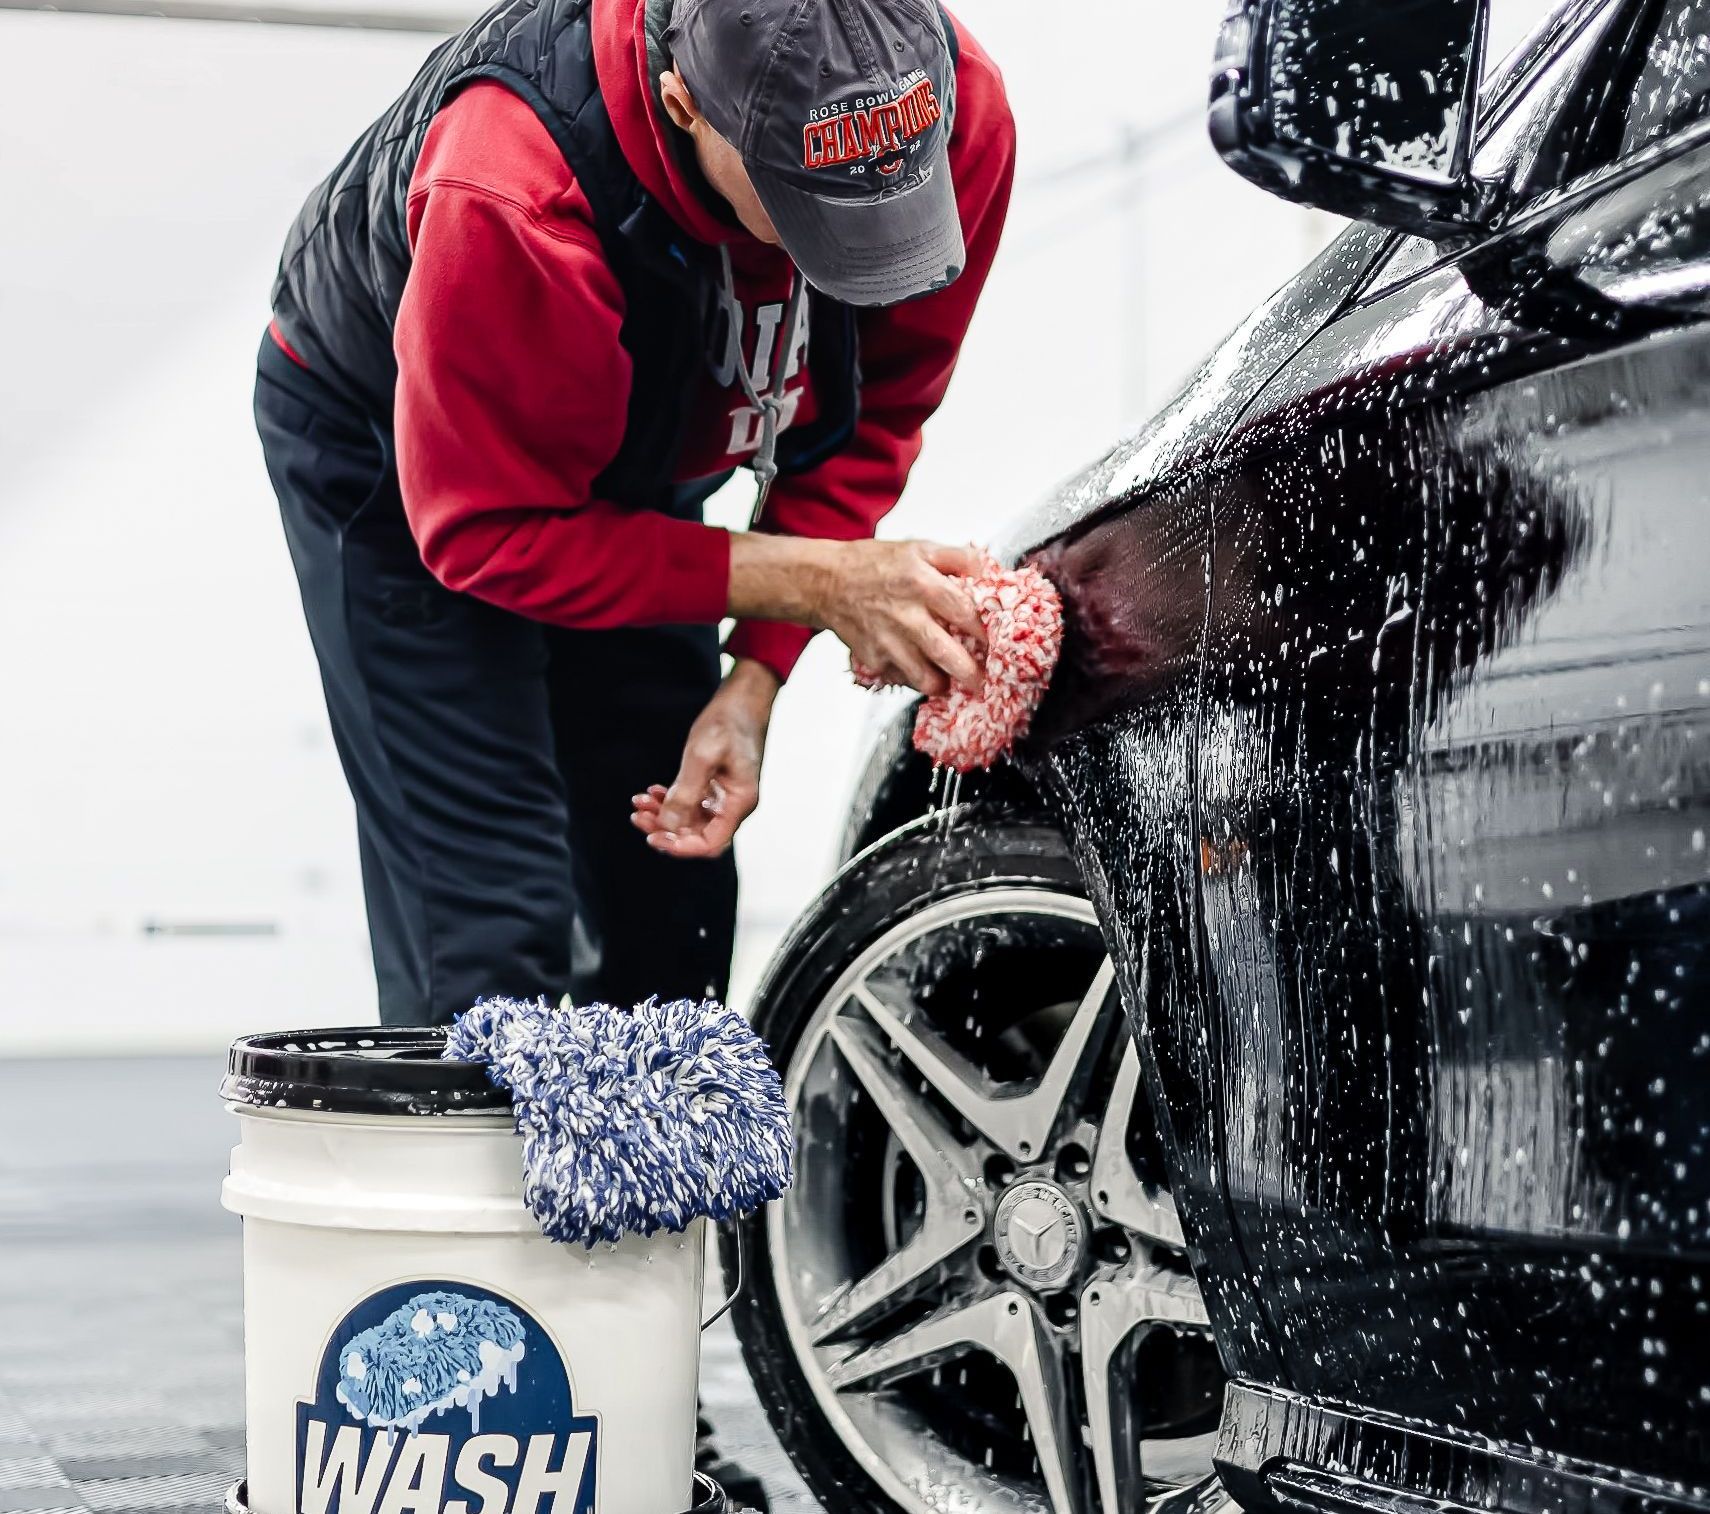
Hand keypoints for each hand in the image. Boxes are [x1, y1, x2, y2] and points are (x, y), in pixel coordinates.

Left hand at [630, 658, 777, 859]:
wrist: (743, 698)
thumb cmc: (728, 722)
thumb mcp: (702, 756)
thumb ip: (686, 793)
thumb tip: (669, 826)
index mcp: (740, 802)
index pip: (710, 843)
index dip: (681, 846)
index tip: (653, 837)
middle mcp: (736, 804)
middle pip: (698, 834)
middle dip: (666, 829)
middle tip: (637, 817)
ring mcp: (726, 796)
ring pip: (692, 820)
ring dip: (664, 815)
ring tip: (640, 802)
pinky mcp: (718, 785)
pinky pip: (692, 803)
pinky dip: (671, 801)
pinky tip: (653, 792)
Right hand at [814, 540, 986, 696]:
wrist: (826, 582)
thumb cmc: (875, 565)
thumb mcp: (919, 548)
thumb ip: (958, 558)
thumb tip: (990, 571)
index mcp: (921, 583)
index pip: (964, 612)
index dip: (985, 631)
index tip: (996, 643)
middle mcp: (905, 615)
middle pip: (946, 652)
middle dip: (970, 672)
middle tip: (983, 680)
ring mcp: (887, 641)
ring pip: (924, 677)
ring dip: (944, 684)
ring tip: (953, 681)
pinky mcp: (873, 660)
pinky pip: (902, 679)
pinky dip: (916, 680)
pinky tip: (922, 671)